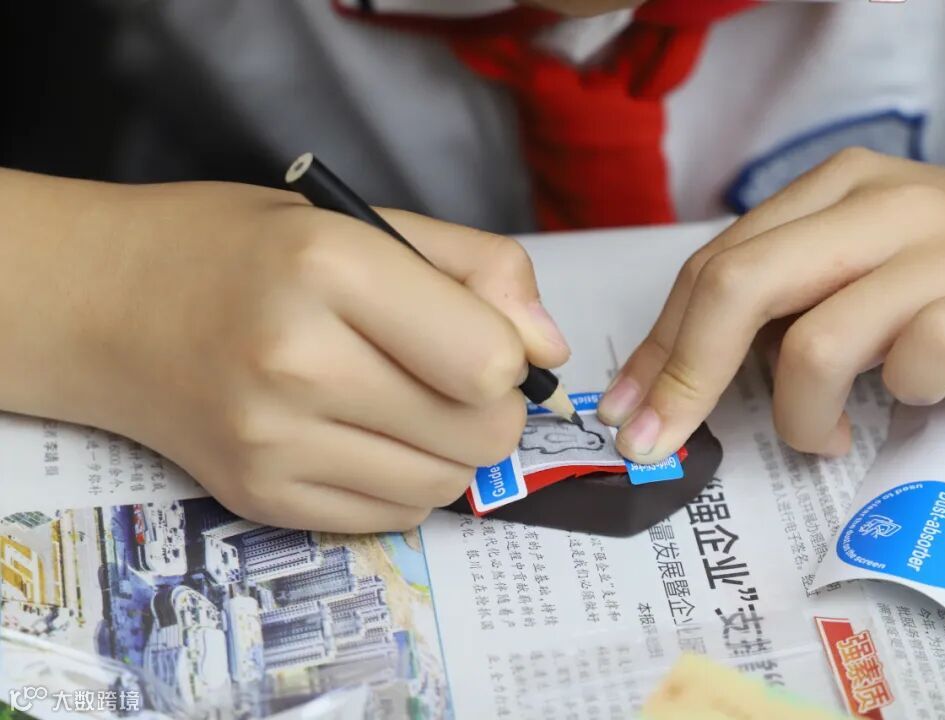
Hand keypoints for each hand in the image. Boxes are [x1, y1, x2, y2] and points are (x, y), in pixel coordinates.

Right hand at [13, 179, 568, 531]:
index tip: (483, 339)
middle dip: (493, 409)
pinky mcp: (261, 498)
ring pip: (445, 485)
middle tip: (454, 376)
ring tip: (408, 403)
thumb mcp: (362, 221)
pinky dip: (405, 482)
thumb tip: (549, 348)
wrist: (109, 306)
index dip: (509, 356)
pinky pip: (393, 516)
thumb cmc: (243, 252)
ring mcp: (273, 442)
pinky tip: (366, 435)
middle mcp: (297, 362)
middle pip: (481, 435)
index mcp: (330, 268)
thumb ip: (477, 269)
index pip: (488, 361)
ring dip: (453, 451)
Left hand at [598, 148, 944, 460]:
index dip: (659, 346)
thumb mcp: (866, 259)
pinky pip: (919, 360)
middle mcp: (881, 206)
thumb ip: (790, 292)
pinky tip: (913, 398)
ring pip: (817, 340)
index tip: (626, 410)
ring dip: (798, 412)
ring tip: (820, 435)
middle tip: (666, 441)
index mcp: (835, 189)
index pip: (714, 266)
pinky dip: (900, 397)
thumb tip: (688, 368)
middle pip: (739, 286)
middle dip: (685, 376)